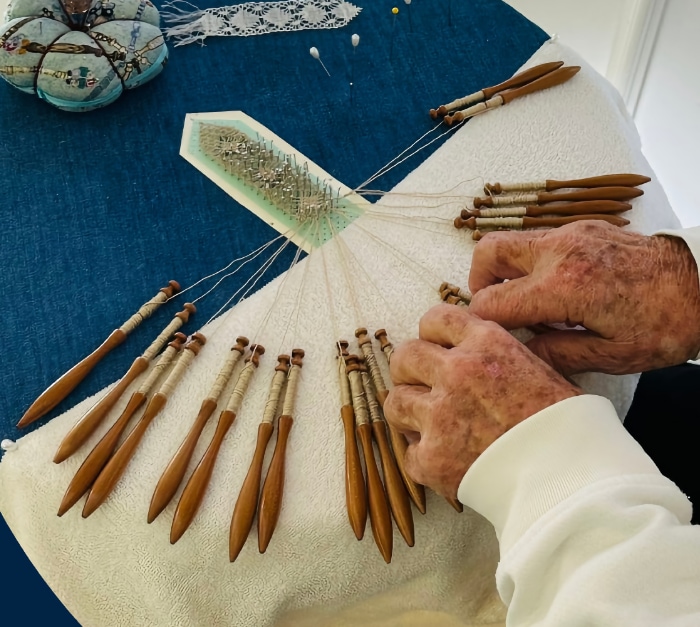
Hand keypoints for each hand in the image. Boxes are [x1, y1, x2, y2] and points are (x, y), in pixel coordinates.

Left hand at [383, 305, 579, 497]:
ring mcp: (440, 416)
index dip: (431, 334)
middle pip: (405, 356)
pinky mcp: (432, 458)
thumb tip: (472, 352)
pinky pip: (408, 453)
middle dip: (410, 370)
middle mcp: (457, 372)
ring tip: (424, 424)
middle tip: (421, 385)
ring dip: (408, 412)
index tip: (434, 346)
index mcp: (487, 344)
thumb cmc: (568, 426)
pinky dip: (422, 459)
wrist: (573, 479)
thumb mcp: (541, 369)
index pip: (435, 318)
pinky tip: (442, 461)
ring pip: (395, 401)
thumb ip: (498, 355)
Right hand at [468, 221, 699, 375]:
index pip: (492, 301)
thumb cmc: (667, 323)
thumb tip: (521, 353)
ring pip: (511, 241)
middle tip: (496, 309)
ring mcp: (571, 234)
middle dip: (480, 282)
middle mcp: (560, 252)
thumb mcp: (614, 355)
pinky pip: (539, 241)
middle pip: (488, 252)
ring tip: (527, 302)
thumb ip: (557, 354)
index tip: (496, 337)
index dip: (485, 324)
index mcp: (563, 287)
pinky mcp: (583, 228)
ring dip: (505, 271)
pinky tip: (556, 290)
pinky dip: (532, 263)